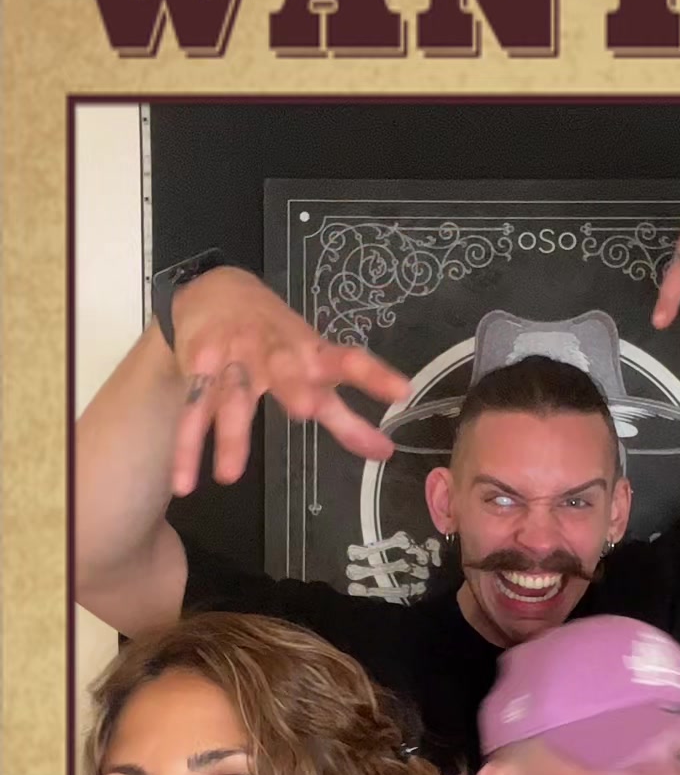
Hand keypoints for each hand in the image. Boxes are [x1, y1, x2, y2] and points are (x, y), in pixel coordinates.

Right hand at [169, 267, 409, 494]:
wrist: (214, 291)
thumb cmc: (276, 341)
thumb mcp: (313, 369)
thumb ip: (347, 417)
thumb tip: (386, 453)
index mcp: (308, 353)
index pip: (346, 360)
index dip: (373, 374)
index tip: (400, 390)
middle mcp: (272, 352)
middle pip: (282, 368)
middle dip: (292, 386)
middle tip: (305, 409)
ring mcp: (232, 360)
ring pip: (230, 396)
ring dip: (230, 434)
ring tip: (230, 476)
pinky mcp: (197, 370)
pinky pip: (191, 412)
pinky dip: (186, 447)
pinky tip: (184, 483)